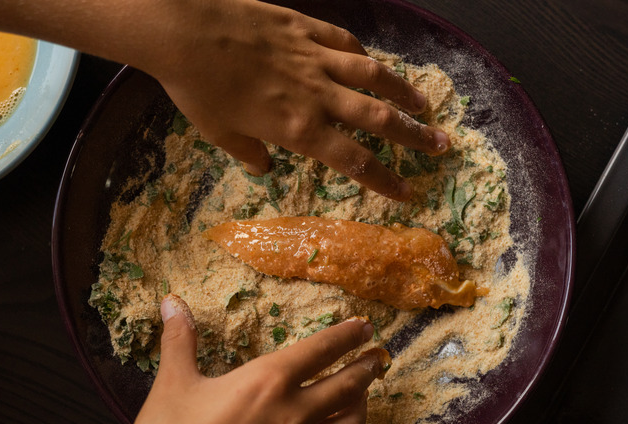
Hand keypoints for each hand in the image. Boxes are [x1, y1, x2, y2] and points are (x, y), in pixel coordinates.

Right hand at [130, 294, 389, 423]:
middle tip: (378, 356)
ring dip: (361, 405)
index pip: (318, 351)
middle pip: (345, 386)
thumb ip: (179, 341)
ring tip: (365, 394)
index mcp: (266, 382)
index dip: (344, 336)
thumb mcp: (172, 385)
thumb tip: (172, 302)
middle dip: (365, 368)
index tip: (363, 325)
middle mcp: (292, 413)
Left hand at [139, 0, 450, 200]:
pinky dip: (364, 55)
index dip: (385, 180)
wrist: (185, 31)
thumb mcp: (219, 132)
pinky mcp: (307, 28)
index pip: (353, 162)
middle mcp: (317, 95)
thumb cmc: (197, 87)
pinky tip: (374, 62)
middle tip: (441, 146)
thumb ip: (248, 153)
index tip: (408, 192)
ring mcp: (315, 58)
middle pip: (378, 119)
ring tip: (425, 105)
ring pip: (373, 76)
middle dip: (415, 136)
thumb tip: (265, 167)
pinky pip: (345, 42)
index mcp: (298, 129)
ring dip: (403, 93)